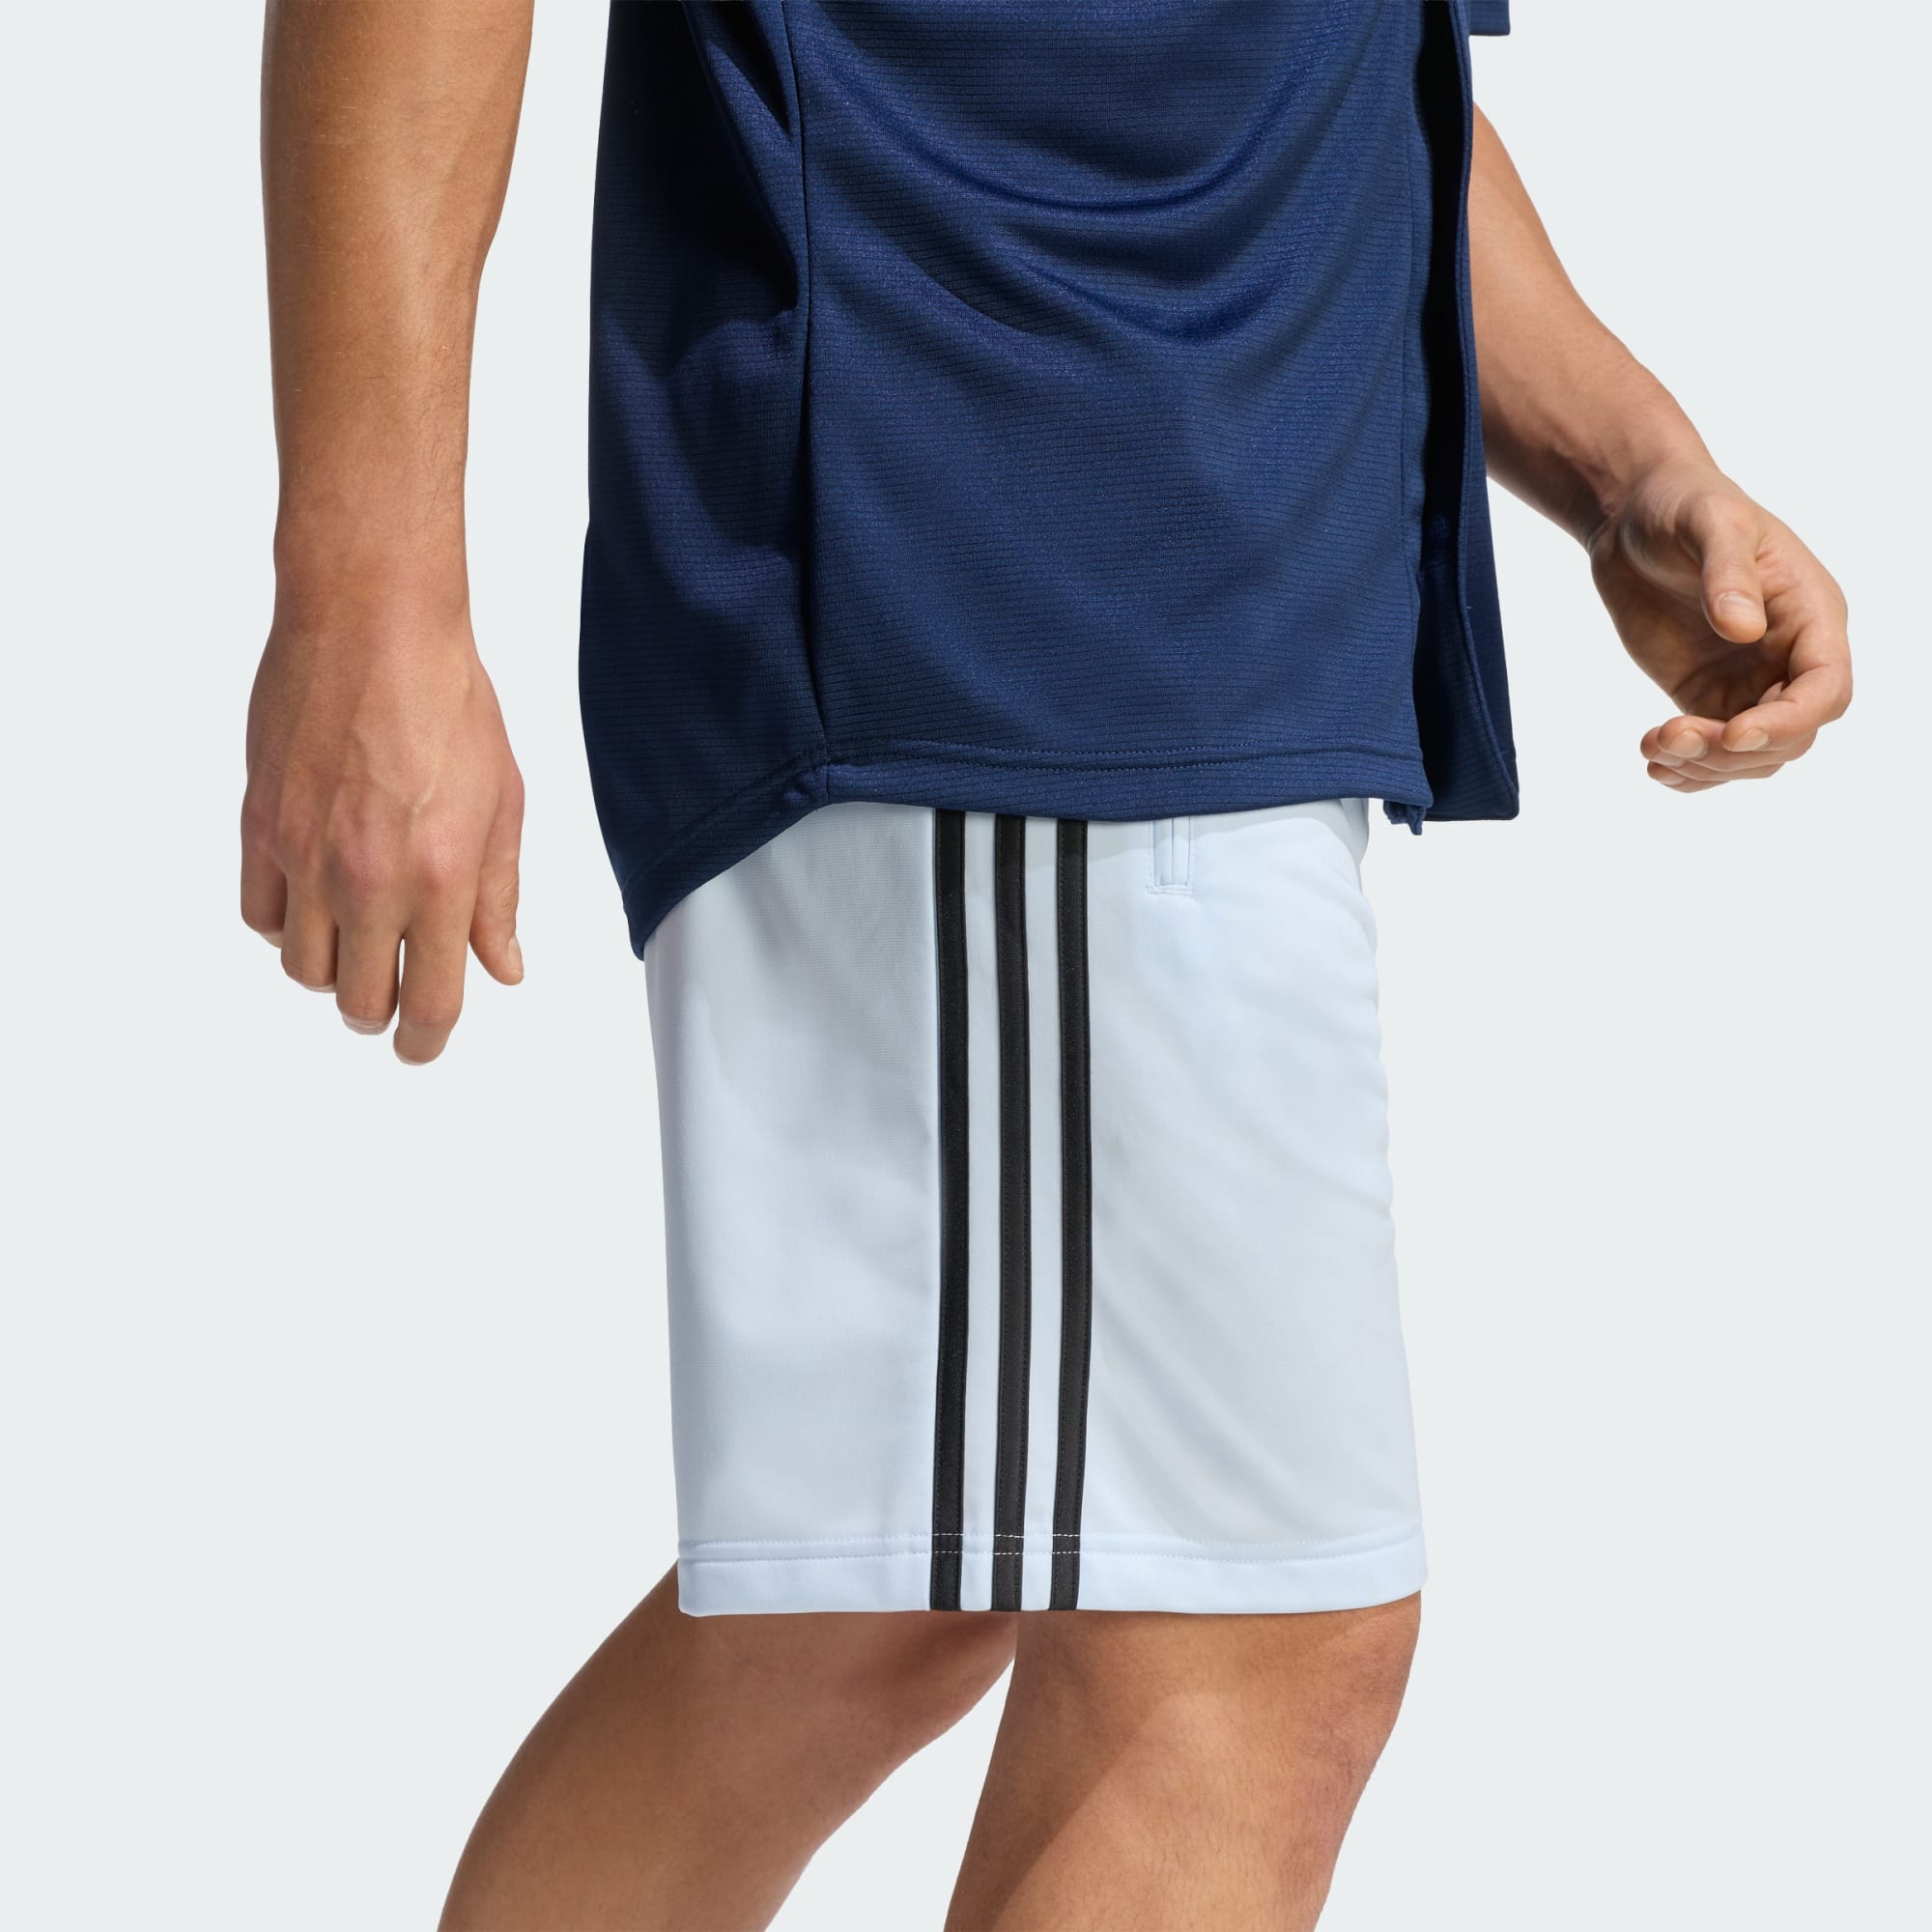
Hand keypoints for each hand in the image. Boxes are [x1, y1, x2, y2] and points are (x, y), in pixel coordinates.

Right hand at [241, 593, 524, 1063]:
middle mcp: (368, 880)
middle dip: (382, 1010)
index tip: (423, 1046)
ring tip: (359, 939)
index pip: (432, 1004)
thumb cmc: (449, 701)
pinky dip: (287, 927)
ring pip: (304, 970)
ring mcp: (306, 857)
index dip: (427, 1042)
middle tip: (395, 995)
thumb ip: (498, 898)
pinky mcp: (260, 827)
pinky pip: (262, 917)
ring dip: (333, 969)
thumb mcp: (503, 806)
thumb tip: (502, 969)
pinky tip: (315, 903)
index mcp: (441, 880)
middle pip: (360, 1001)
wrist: (372, 626)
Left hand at [1588, 461, 1850, 792]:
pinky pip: (1714, 753)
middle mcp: (1789, 657)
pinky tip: (1653, 762)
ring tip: (1652, 748)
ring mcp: (1749, 682)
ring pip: (1753, 756)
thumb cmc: (1684, 504)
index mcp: (1810, 614)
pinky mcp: (1707, 696)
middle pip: (1792, 735)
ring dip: (1706, 767)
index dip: (1790, 720)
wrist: (1634, 515)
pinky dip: (1689, 770)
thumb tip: (1743, 628)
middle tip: (1671, 735)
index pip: (1826, 688)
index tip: (1735, 732)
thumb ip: (1728, 571)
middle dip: (1736, 751)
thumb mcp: (1709, 522)